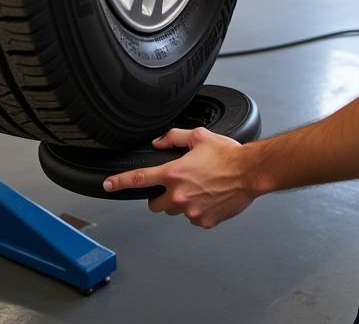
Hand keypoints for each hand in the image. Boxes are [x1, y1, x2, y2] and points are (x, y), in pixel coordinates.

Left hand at [103, 127, 256, 227]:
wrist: (250, 172)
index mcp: (174, 173)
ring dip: (180, 202)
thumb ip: (174, 138)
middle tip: (176, 185)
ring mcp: (190, 212)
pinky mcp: (203, 222)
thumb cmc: (228, 155)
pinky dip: (197, 210)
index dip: (119, 182)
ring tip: (199, 188)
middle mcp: (179, 195)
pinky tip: (209, 197)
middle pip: (154, 204)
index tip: (108, 185)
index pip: (139, 179)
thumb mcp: (199, 137)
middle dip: (160, 196)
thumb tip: (158, 142)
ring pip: (174, 211)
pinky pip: (192, 218)